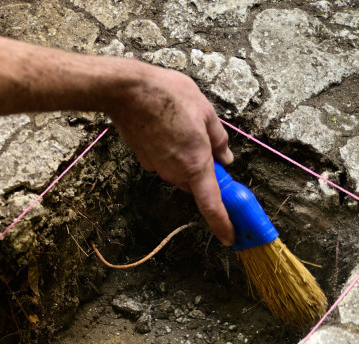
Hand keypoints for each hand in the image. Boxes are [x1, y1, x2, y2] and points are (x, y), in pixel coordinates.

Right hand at [106, 65, 234, 244]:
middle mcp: (175, 171)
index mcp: (195, 164)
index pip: (211, 205)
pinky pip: (164, 162)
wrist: (128, 91)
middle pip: (196, 184)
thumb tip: (225, 158)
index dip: (222, 224)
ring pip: (179, 172)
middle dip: (205, 173)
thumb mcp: (206, 112)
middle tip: (211, 149)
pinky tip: (168, 127)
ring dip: (187, 158)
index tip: (230, 237)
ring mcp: (157, 167)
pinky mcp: (144, 159)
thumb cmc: (169, 96)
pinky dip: (171, 151)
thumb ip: (219, 140)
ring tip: (185, 126)